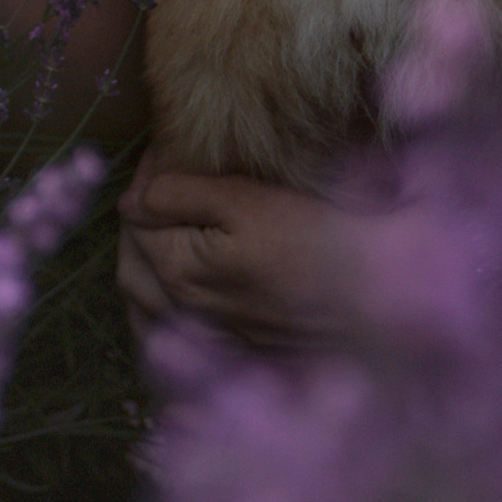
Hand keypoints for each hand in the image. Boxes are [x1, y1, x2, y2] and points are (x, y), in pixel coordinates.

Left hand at [118, 155, 415, 355]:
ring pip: (143, 305)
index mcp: (178, 271)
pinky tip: (168, 295)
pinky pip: (167, 336)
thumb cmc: (312, 236)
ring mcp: (204, 339)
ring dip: (139, 264)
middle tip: (160, 186)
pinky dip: (154, 311)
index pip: (136, 219)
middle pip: (130, 265)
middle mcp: (182, 312)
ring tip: (156, 234)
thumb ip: (181, 196)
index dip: (146, 179)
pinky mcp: (229, 351)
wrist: (371, 295)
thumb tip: (131, 199)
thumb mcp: (246, 200)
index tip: (168, 151)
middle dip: (134, 222)